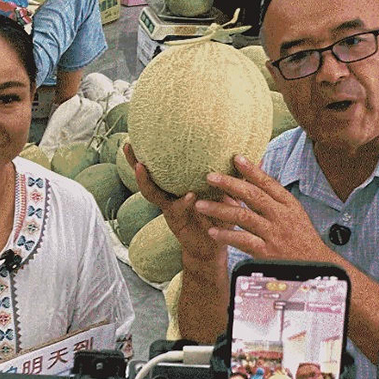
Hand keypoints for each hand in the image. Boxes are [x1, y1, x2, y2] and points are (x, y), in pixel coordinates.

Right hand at [123, 143, 228, 263]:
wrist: (213, 246)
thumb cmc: (219, 217)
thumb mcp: (226, 193)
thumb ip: (231, 176)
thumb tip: (250, 153)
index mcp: (177, 184)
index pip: (161, 164)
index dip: (149, 151)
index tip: (142, 132)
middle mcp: (168, 193)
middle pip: (146, 174)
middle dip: (134, 160)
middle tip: (127, 145)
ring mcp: (169, 207)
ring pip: (150, 191)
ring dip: (143, 179)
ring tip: (139, 165)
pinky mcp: (176, 221)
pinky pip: (176, 209)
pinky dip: (183, 202)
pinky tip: (189, 195)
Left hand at [192, 155, 330, 261]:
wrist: (317, 267)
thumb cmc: (302, 238)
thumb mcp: (294, 213)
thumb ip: (275, 196)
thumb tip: (257, 175)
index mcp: (288, 205)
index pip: (268, 183)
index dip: (251, 170)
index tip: (235, 158)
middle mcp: (281, 216)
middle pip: (252, 195)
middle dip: (229, 184)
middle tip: (209, 177)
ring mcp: (274, 234)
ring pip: (243, 217)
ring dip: (219, 209)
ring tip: (200, 205)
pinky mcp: (267, 252)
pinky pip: (242, 241)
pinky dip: (226, 235)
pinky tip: (212, 232)